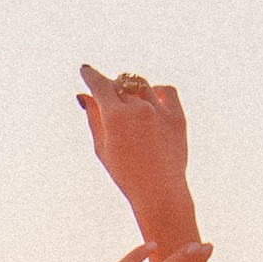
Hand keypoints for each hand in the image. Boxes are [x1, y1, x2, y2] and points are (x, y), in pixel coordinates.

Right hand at [77, 65, 196, 245]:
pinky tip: (151, 98)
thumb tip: (85, 95)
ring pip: (140, 84)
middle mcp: (138, 108)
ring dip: (131, 89)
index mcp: (115, 116)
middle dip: (110, 87)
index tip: (86, 70)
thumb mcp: (102, 147)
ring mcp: (159, 111)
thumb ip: (94, 118)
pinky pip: (166, 90)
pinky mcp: (177, 116)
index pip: (99, 84)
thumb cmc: (125, 174)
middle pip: (119, 84)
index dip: (91, 75)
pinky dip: (157, 90)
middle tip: (108, 98)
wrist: (159, 191)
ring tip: (129, 104)